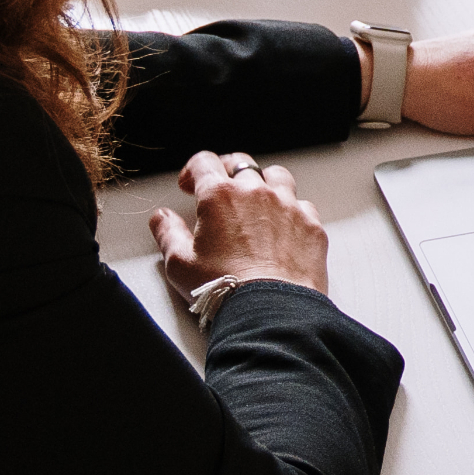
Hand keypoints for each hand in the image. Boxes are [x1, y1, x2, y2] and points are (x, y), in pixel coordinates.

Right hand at [152, 150, 327, 301]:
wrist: (270, 312)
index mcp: (220, 197)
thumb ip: (167, 233)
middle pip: (241, 163)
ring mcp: (288, 206)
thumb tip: (161, 218)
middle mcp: (256, 193)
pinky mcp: (311, 225)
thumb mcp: (180, 264)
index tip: (190, 184)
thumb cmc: (224, 290)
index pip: (204, 162)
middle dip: (226, 171)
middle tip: (220, 187)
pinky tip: (283, 226)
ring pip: (277, 177)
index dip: (193, 170)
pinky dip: (291, 211)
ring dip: (263, 183)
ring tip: (255, 200)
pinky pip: (302, 205)